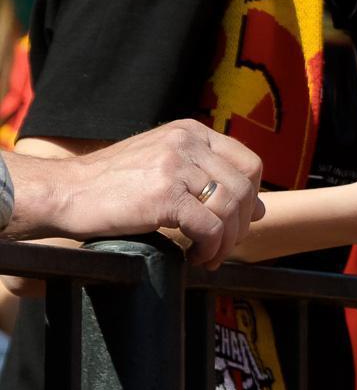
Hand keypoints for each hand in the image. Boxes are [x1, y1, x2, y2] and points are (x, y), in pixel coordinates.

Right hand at [7, 122, 265, 264]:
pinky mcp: (165, 195)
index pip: (249, 163)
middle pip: (245, 187)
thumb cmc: (111, 185)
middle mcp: (187, 142)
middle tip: (223, 246)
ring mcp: (176, 166)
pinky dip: (210, 249)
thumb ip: (208, 179)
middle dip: (242, 224)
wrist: (62, 192)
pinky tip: (194, 257)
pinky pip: (210, 228)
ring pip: (230, 208)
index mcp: (191, 132)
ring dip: (226, 241)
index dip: (252, 197)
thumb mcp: (165, 167)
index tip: (239, 221)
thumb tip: (260, 209)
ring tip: (208, 255)